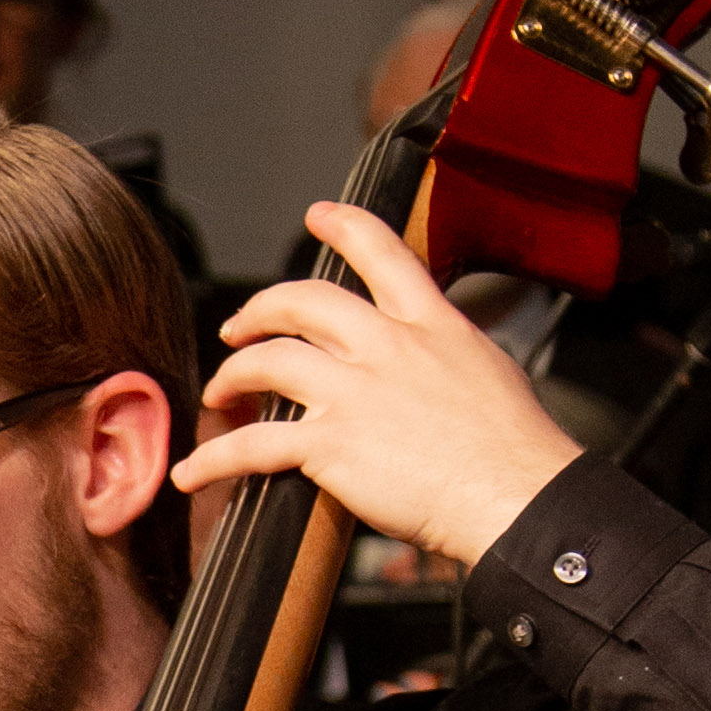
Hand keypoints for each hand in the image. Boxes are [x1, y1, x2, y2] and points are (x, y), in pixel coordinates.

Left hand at [175, 201, 581, 567]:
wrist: (516, 495)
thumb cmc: (517, 452)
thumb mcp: (492, 372)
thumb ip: (451, 357)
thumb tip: (441, 362)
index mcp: (432, 325)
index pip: (382, 253)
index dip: (344, 227)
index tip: (319, 214)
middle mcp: (388, 346)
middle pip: (303, 301)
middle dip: (260, 309)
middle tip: (239, 327)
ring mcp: (355, 391)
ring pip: (268, 360)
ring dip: (232, 375)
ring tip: (220, 393)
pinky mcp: (331, 442)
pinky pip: (253, 445)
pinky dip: (214, 460)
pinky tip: (193, 473)